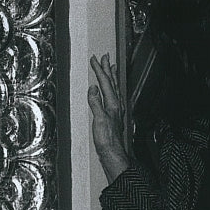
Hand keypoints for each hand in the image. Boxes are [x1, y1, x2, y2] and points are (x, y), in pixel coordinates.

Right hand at [88, 53, 131, 183]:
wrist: (113, 153)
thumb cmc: (106, 139)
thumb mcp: (99, 120)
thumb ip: (96, 103)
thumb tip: (93, 88)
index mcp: (113, 104)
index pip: (105, 83)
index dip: (100, 70)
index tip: (95, 59)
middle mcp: (116, 105)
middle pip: (112, 83)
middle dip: (108, 69)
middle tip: (105, 56)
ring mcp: (116, 110)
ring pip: (114, 88)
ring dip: (112, 77)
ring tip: (111, 67)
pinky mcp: (114, 116)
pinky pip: (113, 96)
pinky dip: (111, 88)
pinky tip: (110, 90)